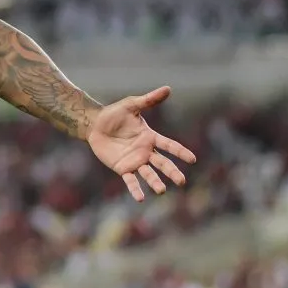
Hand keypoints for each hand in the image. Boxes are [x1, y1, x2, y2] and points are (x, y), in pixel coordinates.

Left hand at [86, 86, 196, 201]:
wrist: (94, 124)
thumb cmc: (114, 114)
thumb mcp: (132, 105)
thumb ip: (149, 100)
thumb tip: (168, 88)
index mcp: (150, 137)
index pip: (169, 145)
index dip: (180, 152)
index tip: (192, 159)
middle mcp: (145, 152)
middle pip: (162, 163)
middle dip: (172, 172)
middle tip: (182, 181)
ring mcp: (135, 161)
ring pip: (148, 174)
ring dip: (155, 182)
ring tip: (161, 191)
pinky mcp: (122, 168)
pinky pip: (130, 180)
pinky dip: (135, 189)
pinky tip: (140, 198)